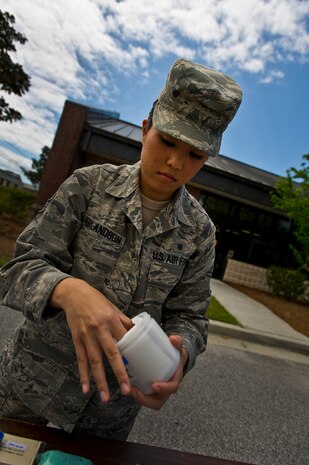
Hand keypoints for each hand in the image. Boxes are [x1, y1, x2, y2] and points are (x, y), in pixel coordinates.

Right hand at [49, 278, 132, 401]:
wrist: (73, 293)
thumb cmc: (96, 300)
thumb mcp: (112, 307)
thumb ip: (123, 322)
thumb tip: (137, 334)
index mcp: (111, 319)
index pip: (125, 340)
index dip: (132, 354)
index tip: (140, 368)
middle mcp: (99, 329)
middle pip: (111, 354)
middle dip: (119, 373)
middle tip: (126, 390)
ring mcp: (86, 335)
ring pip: (94, 362)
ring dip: (100, 381)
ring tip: (105, 397)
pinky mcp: (76, 339)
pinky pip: (81, 360)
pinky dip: (83, 376)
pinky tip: (86, 389)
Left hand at [130, 335, 187, 409]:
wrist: (174, 358)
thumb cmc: (175, 353)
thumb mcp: (177, 347)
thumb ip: (177, 341)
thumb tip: (173, 339)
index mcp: (175, 379)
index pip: (171, 388)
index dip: (163, 389)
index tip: (154, 385)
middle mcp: (166, 389)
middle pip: (158, 402)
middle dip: (146, 399)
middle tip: (134, 390)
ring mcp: (157, 391)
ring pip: (149, 401)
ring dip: (139, 398)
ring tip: (129, 388)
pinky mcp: (149, 389)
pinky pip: (144, 396)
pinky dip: (136, 394)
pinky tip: (127, 385)